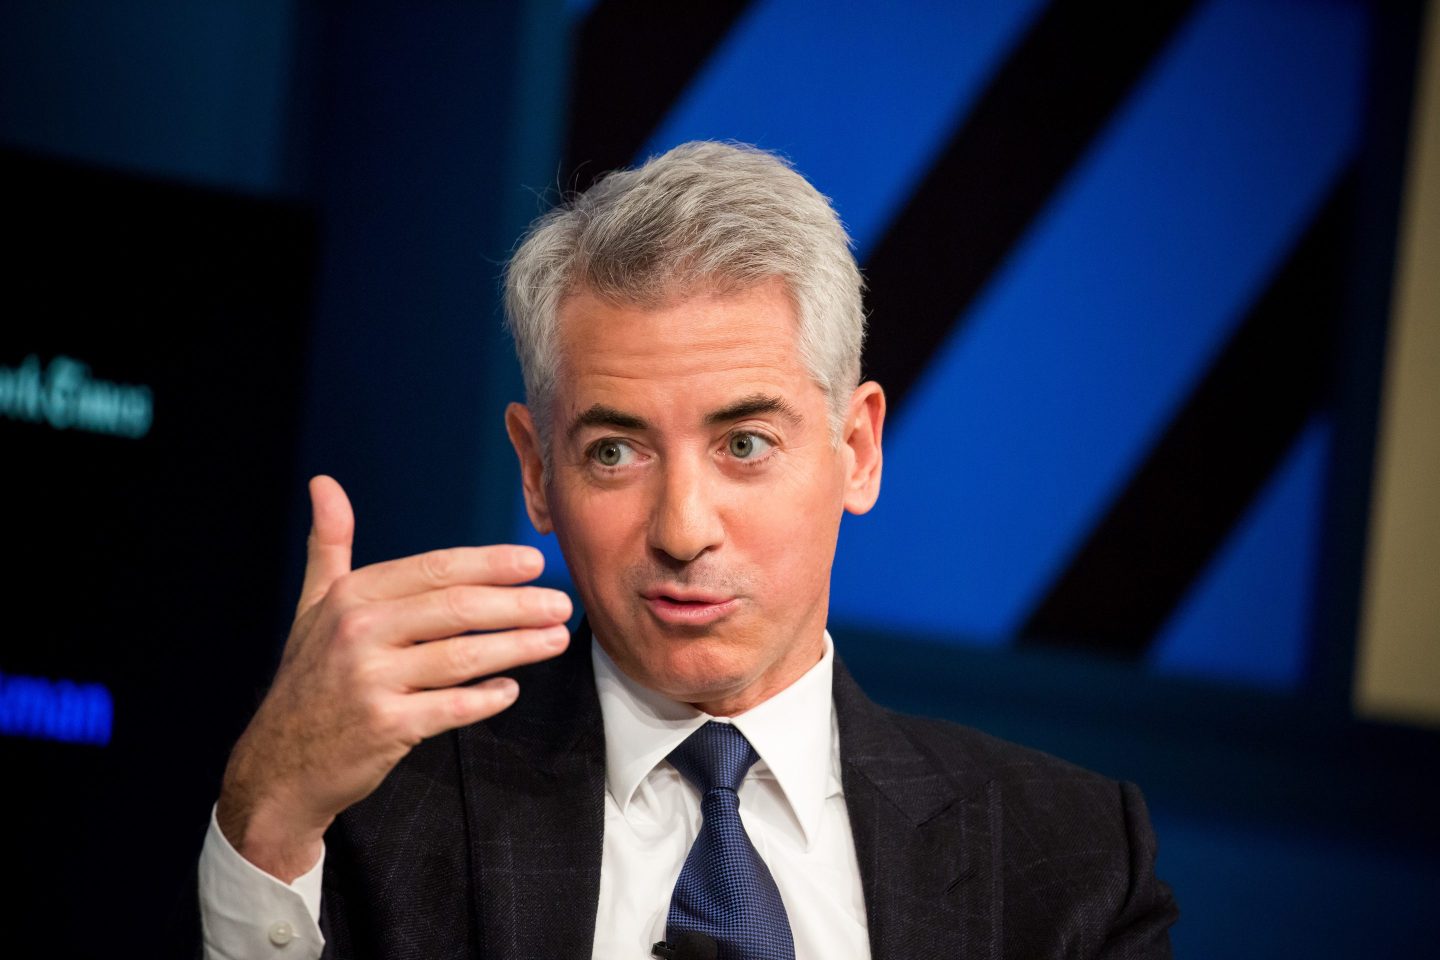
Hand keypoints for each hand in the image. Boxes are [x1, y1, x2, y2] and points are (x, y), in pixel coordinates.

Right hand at [216, 475, 571, 880]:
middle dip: (518, 604)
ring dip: (517, 647)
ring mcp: (372, 681)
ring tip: (555, 640)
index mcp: (352, 597)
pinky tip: (511, 689)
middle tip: (560, 603)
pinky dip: (486, 698)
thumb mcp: (313, 605)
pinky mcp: (386, 727)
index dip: (489, 564)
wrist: (279, 763)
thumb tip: (323, 482)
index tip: (533, 562)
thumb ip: (329, 543)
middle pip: (458, 609)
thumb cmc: (310, 677)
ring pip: (463, 657)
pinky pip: (452, 708)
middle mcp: (359, 633)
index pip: (435, 569)